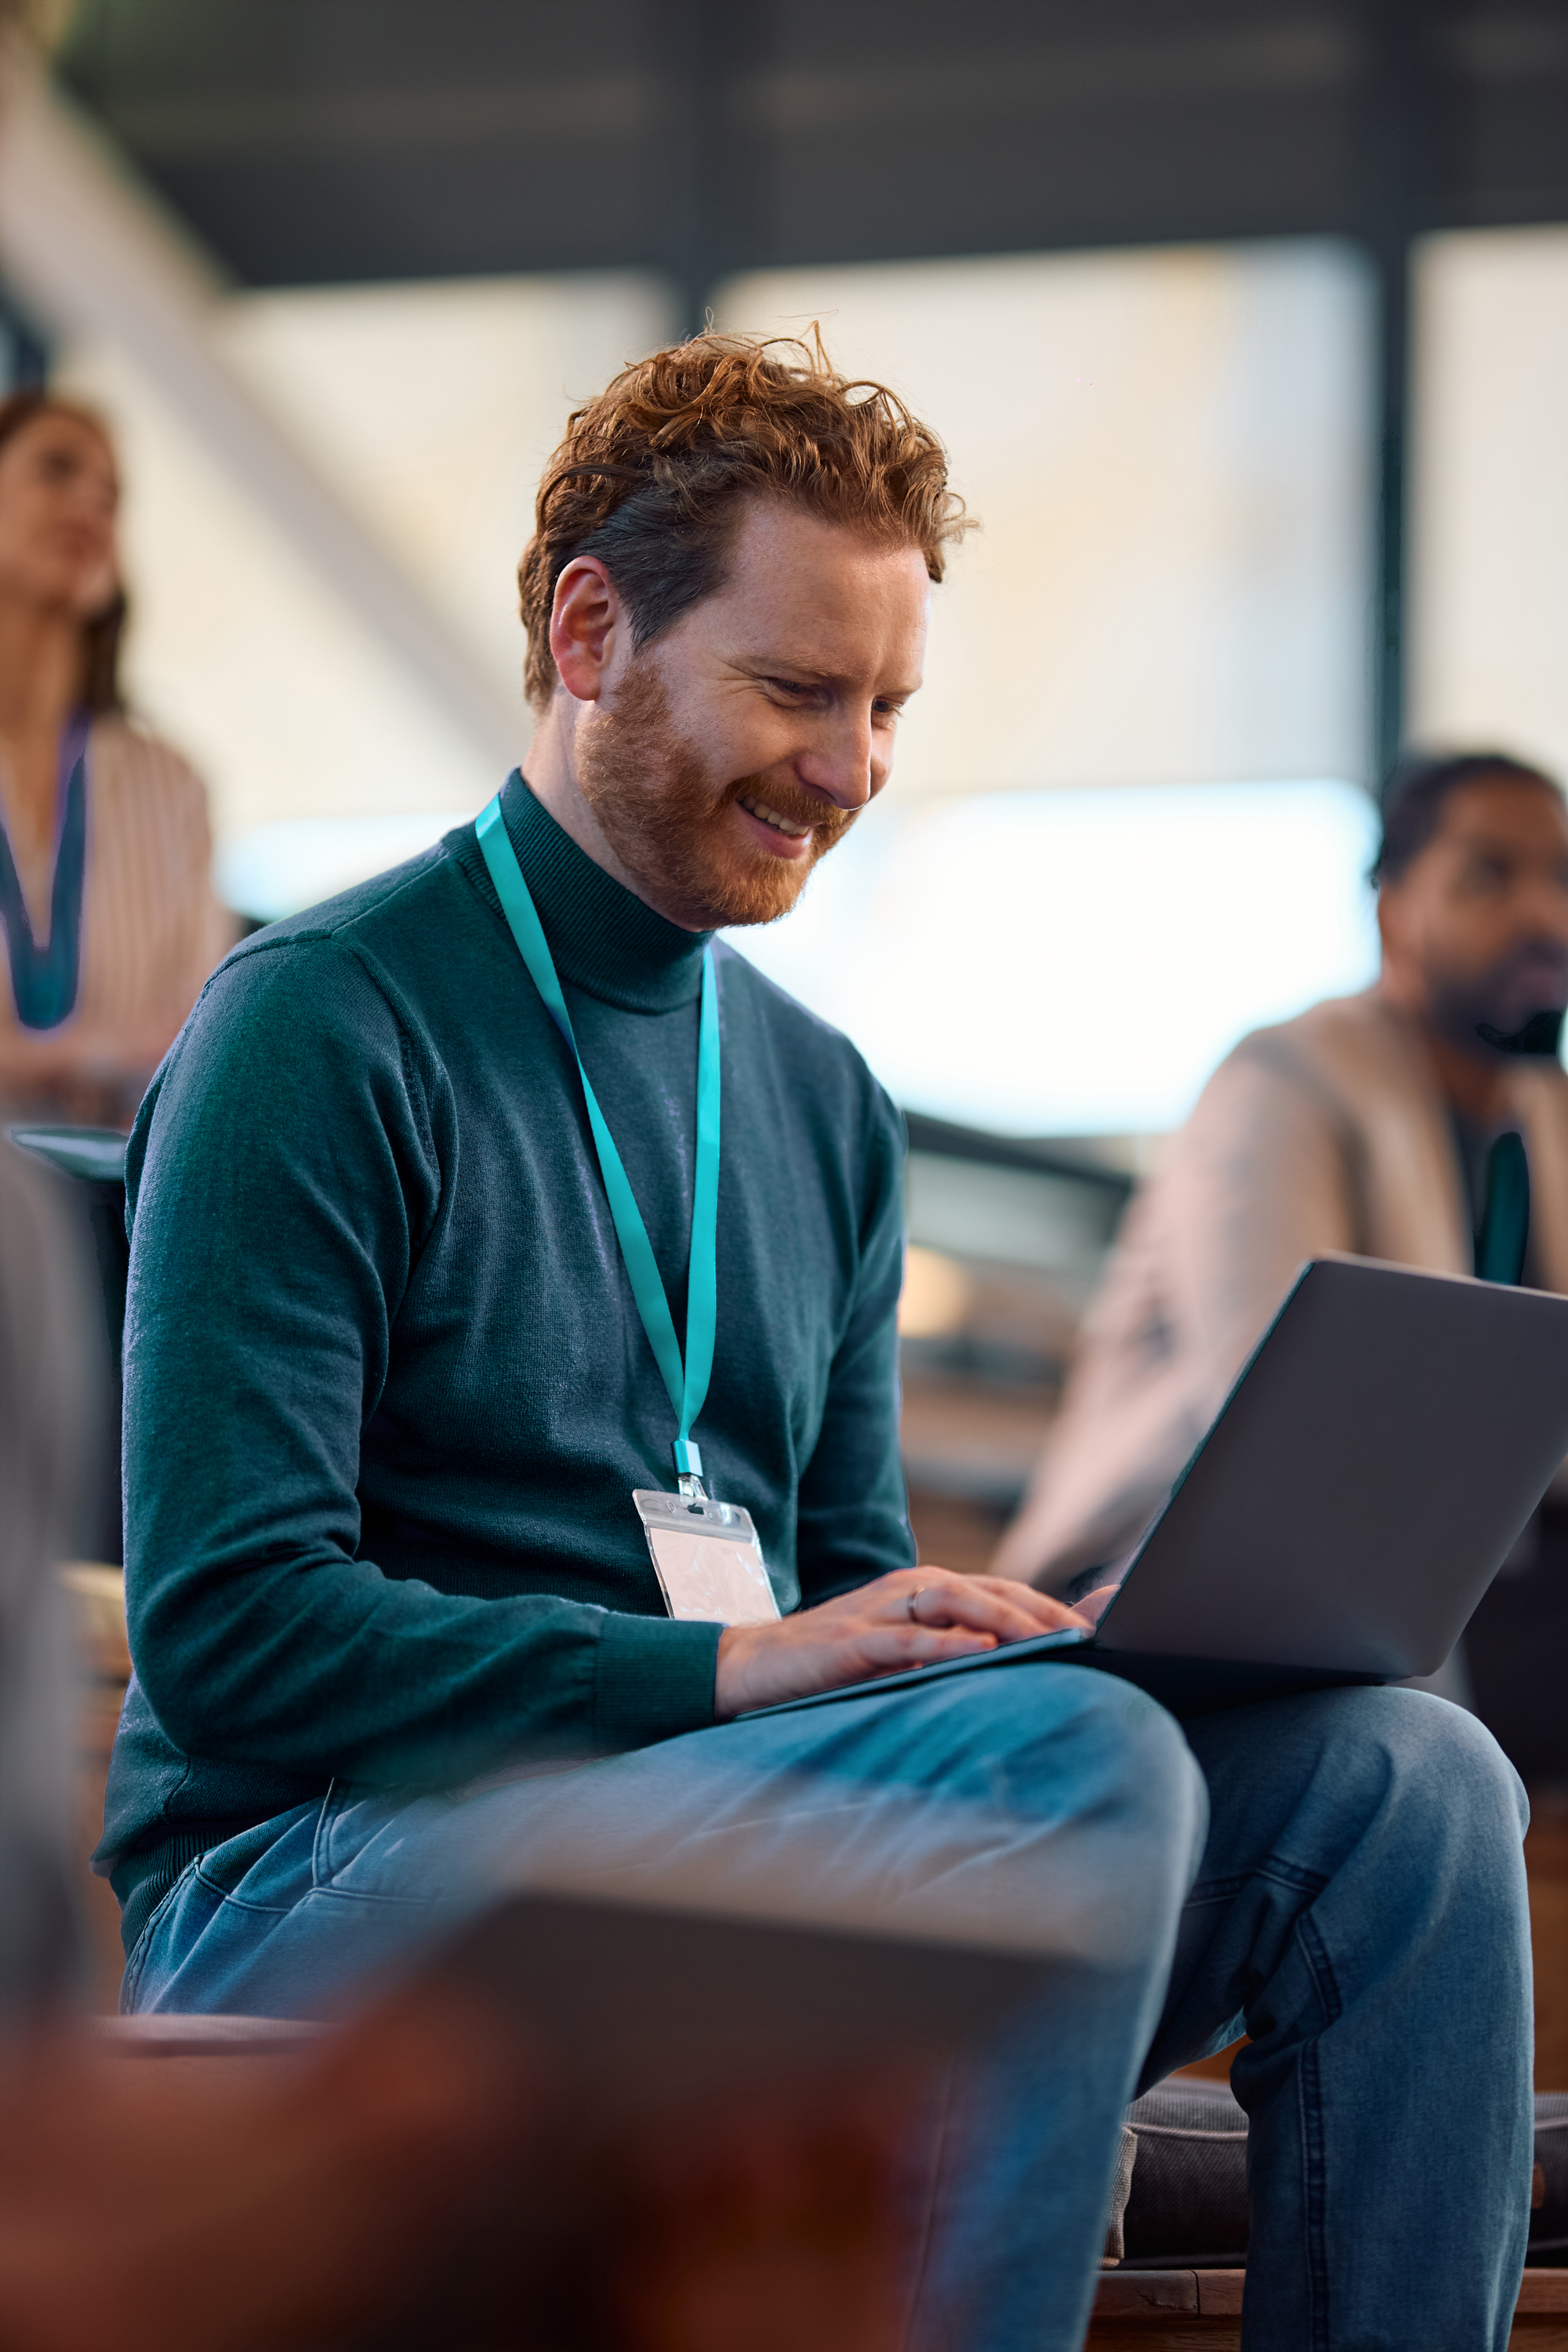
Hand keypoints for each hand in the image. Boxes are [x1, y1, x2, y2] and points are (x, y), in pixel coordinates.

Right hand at [714, 1567, 1104, 1719]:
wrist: (747, 1669)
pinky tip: (980, 1652)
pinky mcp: (850, 1641)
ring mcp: (876, 1612)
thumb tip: (1006, 1673)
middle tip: (1089, 1636)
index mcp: (919, 1594)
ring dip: (1006, 1619)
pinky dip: (946, 1643)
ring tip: (1050, 1639)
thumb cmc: (828, 1667)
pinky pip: (906, 1638)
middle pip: (985, 1588)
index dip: (1046, 1607)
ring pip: (952, 1601)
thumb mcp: (898, 1660)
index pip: (997, 1591)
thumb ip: (945, 1657)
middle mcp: (903, 1592)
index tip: (1096, 1630)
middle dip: (1041, 1611)